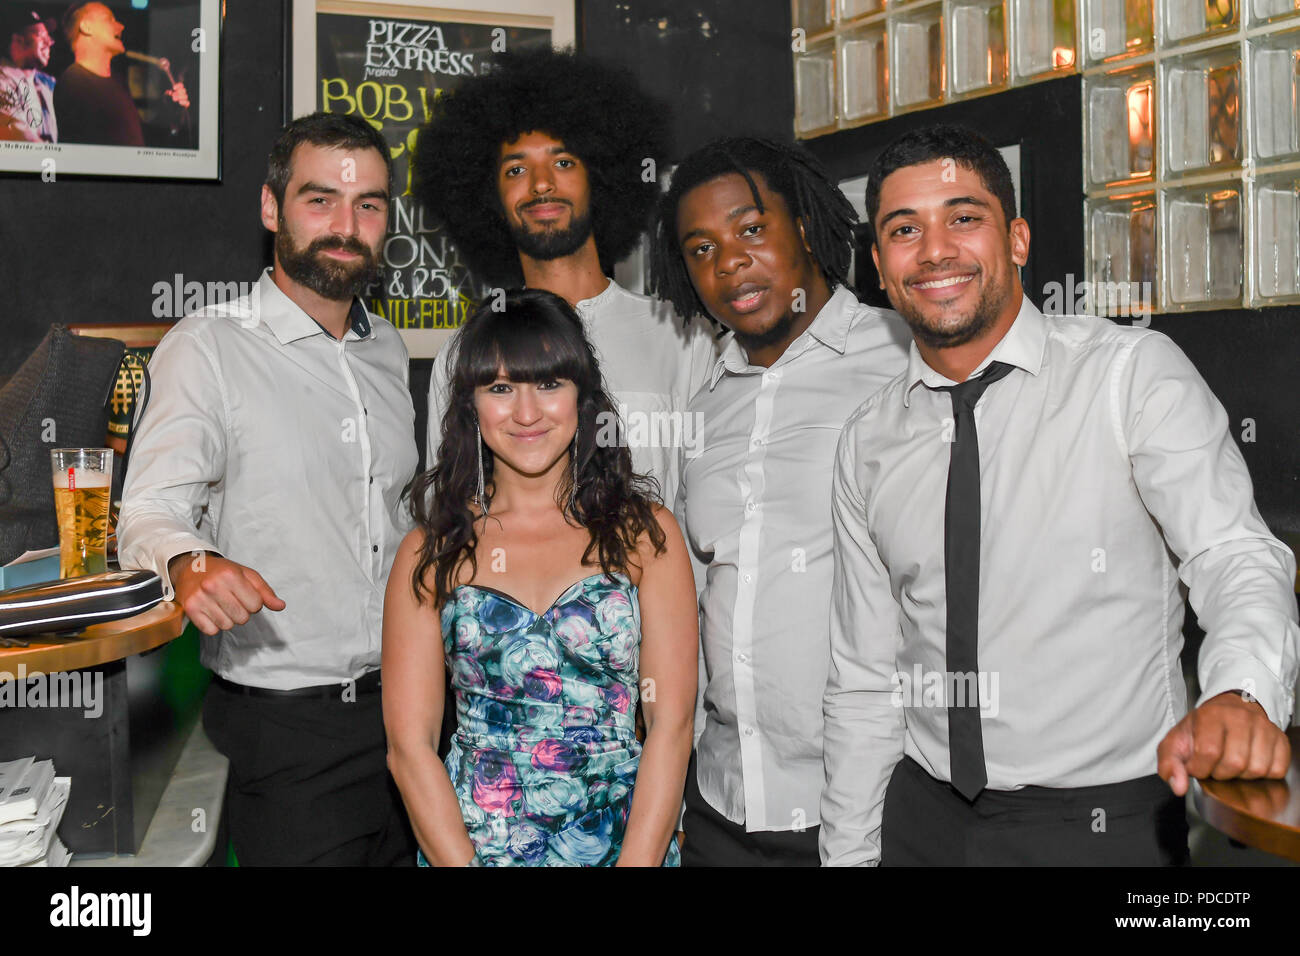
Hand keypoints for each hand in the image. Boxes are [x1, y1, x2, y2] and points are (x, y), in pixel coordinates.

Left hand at [165, 81, 188, 108]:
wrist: (167, 110)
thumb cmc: (166, 102)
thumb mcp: (165, 97)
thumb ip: (167, 94)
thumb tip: (170, 92)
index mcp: (177, 90)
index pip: (181, 85)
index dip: (178, 86)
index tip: (174, 88)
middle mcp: (181, 94)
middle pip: (184, 90)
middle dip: (178, 92)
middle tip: (173, 95)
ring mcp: (184, 99)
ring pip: (185, 96)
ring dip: (180, 97)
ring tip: (174, 99)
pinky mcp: (185, 105)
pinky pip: (187, 102)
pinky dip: (184, 102)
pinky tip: (179, 102)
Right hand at [168, 552, 284, 634]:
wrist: (190, 568)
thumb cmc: (222, 572)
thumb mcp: (247, 575)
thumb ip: (265, 592)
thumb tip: (280, 606)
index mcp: (230, 575)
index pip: (256, 605)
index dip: (253, 602)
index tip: (244, 595)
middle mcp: (213, 586)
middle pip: (242, 618)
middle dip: (241, 611)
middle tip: (231, 600)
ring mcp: (199, 598)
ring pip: (227, 626)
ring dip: (227, 619)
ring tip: (220, 604)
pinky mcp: (190, 609)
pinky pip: (211, 630)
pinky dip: (213, 625)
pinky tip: (210, 611)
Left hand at [1157, 691, 1290, 795]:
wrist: (1227, 712)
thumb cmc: (1200, 730)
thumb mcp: (1176, 743)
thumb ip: (1169, 764)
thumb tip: (1178, 787)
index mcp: (1211, 715)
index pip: (1208, 751)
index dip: (1200, 768)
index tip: (1197, 766)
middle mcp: (1241, 717)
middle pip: (1235, 763)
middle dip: (1220, 773)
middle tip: (1215, 765)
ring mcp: (1264, 727)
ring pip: (1257, 768)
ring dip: (1241, 775)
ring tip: (1231, 763)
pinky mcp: (1280, 739)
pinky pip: (1277, 769)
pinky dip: (1263, 774)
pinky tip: (1249, 763)